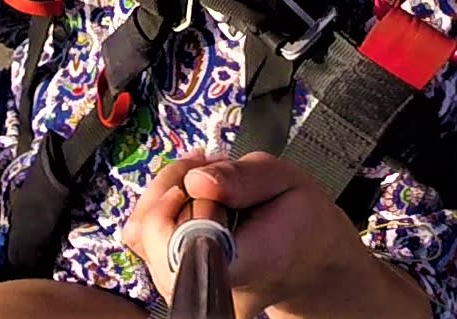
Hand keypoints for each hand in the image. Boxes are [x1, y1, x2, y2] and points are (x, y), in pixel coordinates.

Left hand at [123, 152, 395, 315]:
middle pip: (153, 238)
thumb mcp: (289, 181)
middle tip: (203, 166)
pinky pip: (148, 243)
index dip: (181, 203)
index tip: (206, 177)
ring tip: (202, 178)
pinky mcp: (180, 282)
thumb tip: (195, 180)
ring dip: (165, 195)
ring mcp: (194, 290)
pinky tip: (192, 194)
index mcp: (247, 264)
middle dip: (169, 188)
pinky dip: (163, 208)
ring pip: (145, 237)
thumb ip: (243, 178)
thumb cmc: (305, 222)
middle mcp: (213, 288)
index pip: (186, 243)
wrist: (311, 261)